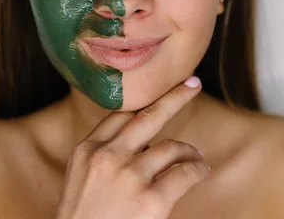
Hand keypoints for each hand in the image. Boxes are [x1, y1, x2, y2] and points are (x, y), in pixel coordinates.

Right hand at [55, 77, 208, 218]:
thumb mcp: (82, 183)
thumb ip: (105, 158)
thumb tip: (146, 143)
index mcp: (86, 152)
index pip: (120, 116)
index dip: (144, 101)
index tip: (161, 90)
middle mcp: (107, 157)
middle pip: (148, 116)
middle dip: (174, 97)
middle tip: (192, 84)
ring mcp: (130, 177)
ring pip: (171, 147)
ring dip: (188, 150)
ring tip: (196, 156)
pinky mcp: (152, 200)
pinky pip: (186, 173)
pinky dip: (198, 170)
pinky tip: (201, 171)